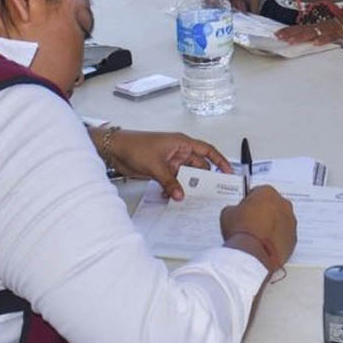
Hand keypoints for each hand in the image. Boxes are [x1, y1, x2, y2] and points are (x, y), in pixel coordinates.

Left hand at [108, 130, 232, 200]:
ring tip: (191, 198)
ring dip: (186, 186)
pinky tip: (172, 197)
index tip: (228, 172)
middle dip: (202, 179)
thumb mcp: (156, 165)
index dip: (219, 160)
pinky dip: (174, 189)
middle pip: (198, 166)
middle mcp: (178, 151)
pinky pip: (173, 181)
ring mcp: (170, 161)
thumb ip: (170, 182)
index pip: (207, 151)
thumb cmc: (135, 146)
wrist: (114, 149)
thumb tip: (181, 195)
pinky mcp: (161, 170)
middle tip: (210, 192)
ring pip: (185, 176)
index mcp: (182, 143)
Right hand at [221, 185, 296, 271]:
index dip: (249, 202)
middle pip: (272, 205)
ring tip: (258, 237)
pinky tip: (265, 245)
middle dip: (264, 212)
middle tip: (251, 223)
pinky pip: (285, 236)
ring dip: (272, 225)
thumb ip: (234, 208)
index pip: (258, 192)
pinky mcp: (294, 238)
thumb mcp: (227, 213)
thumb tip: (235, 212)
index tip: (245, 210)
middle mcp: (283, 204)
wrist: (253, 253)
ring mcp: (291, 221)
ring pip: (281, 220)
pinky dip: (277, 239)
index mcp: (267, 192)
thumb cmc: (242, 230)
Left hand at [275, 19, 342, 47]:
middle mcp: (317, 28)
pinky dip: (322, 40)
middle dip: (289, 34)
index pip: (297, 29)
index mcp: (313, 28)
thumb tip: (296, 40)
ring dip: (301, 37)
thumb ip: (310, 35)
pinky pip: (328, 38)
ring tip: (291, 41)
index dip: (287, 31)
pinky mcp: (335, 36)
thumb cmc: (335, 30)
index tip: (276, 33)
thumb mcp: (320, 31)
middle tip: (279, 37)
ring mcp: (325, 32)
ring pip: (311, 34)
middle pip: (301, 31)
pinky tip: (315, 43)